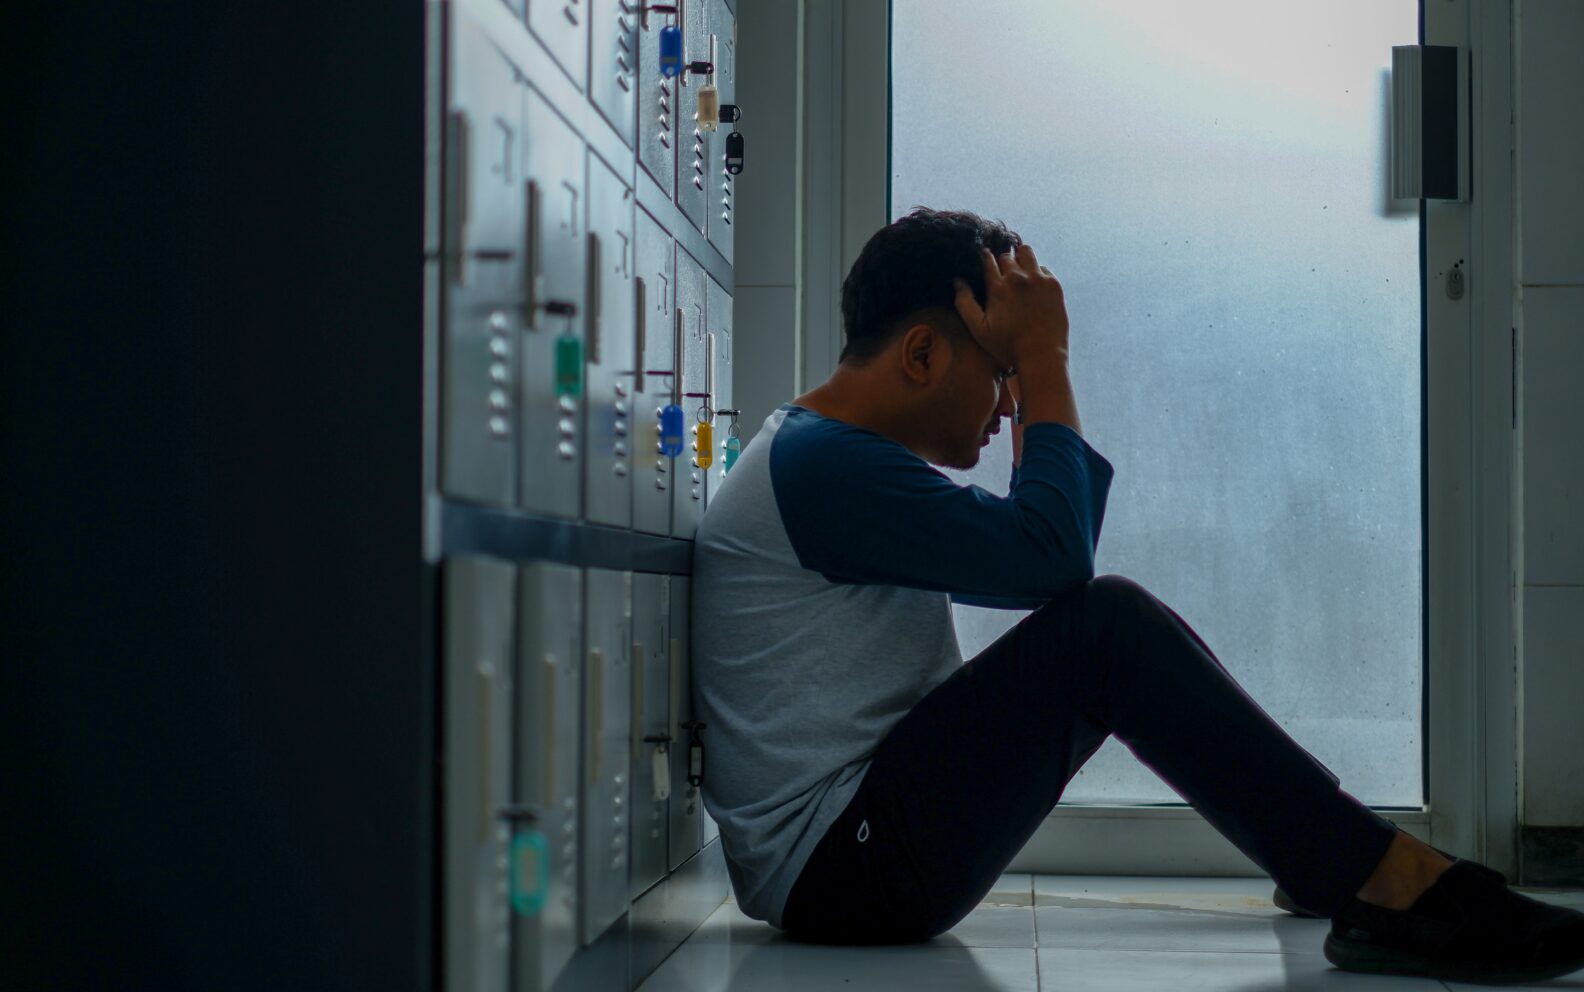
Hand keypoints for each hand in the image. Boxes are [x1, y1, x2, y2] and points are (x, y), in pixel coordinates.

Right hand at [952, 244, 1069, 370]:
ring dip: (1020, 259)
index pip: (988, 259)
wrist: (1041, 355)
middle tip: (1003, 275)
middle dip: (1002, 262)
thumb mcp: (979, 329)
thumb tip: (957, 280)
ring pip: (1026, 253)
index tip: (984, 261)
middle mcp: (1018, 278)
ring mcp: (1038, 279)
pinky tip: (1035, 287)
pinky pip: (1043, 268)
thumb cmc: (1007, 345)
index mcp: (998, 287)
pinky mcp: (1054, 285)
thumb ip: (965, 303)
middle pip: (1006, 256)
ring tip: (1020, 272)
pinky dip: (1037, 273)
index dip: (984, 258)